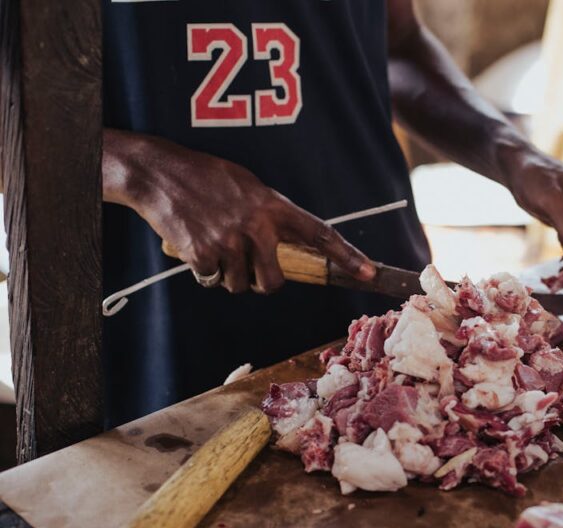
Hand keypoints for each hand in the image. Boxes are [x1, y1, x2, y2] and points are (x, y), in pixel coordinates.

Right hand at [103, 130, 374, 293]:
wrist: (159, 172)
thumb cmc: (206, 177)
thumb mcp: (248, 186)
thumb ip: (270, 214)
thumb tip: (287, 242)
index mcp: (273, 206)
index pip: (320, 234)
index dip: (347, 256)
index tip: (370, 274)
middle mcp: (256, 226)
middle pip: (274, 282)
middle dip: (262, 282)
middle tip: (247, 265)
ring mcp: (229, 242)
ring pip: (240, 285)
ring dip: (229, 276)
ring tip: (216, 245)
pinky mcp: (203, 255)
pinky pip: (212, 280)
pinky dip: (204, 271)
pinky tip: (197, 245)